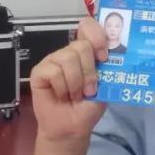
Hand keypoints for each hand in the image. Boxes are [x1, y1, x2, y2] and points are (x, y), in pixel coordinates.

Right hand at [29, 17, 107, 143]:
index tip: (103, 56)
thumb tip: (115, 53)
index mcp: (87, 52)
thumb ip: (109, 67)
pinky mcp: (39, 71)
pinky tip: (61, 95)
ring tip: (75, 95)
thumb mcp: (105, 85)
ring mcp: (53, 60)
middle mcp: (70, 52)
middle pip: (81, 45)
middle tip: (90, 89)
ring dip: (76, 82)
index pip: (88, 26)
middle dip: (89, 71)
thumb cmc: (88, 106)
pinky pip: (53, 70)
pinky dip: (61, 86)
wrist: (72, 127)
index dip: (97, 35)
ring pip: (67, 57)